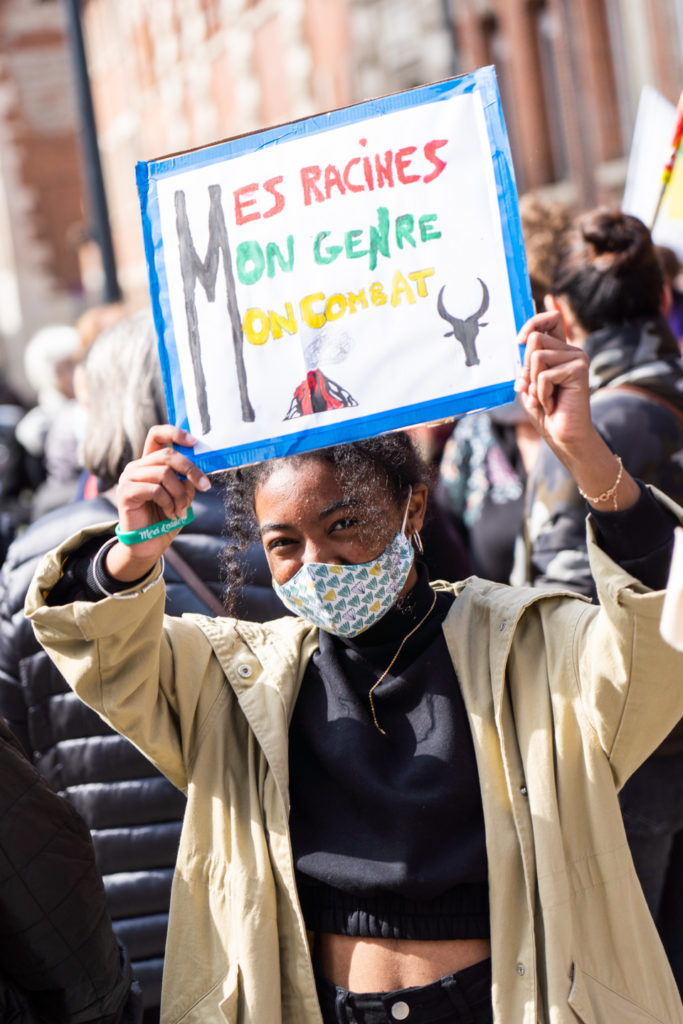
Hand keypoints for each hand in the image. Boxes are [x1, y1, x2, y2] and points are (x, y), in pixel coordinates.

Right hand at [107, 425, 210, 580]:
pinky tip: (172, 513)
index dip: (175, 433)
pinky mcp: (126, 493)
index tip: (195, 442)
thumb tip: (197, 471)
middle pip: (168, 454)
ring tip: (182, 510)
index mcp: (150, 463)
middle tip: (205, 486)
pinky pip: (155, 489)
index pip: (157, 435)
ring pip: (164, 473)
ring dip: (180, 494)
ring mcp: (129, 478)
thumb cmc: (165, 519)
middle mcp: (137, 466)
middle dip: (191, 470)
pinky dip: (169, 502)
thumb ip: (186, 480)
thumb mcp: (182, 495)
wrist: (148, 544)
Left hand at [516, 311, 591, 451]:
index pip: (550, 319)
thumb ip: (526, 362)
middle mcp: (571, 350)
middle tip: (535, 389)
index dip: (532, 323)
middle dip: (527, 367)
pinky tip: (552, 404)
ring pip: (537, 356)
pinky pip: (544, 375)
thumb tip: (522, 339)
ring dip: (533, 383)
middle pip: (535, 338)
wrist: (562, 435)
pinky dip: (541, 393)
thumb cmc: (545, 410)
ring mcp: (577, 358)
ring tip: (544, 397)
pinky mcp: (579, 370)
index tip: (519, 340)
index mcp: (560, 350)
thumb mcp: (528, 382)